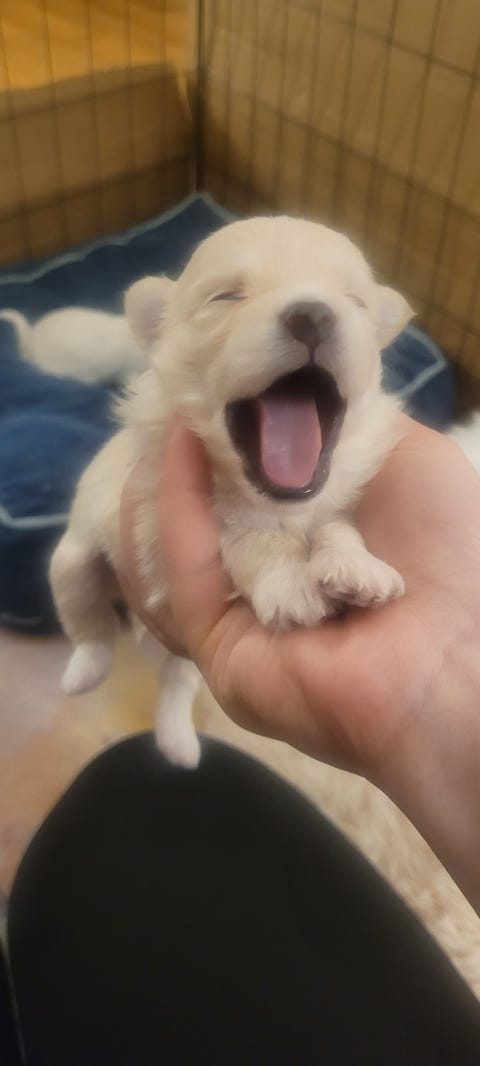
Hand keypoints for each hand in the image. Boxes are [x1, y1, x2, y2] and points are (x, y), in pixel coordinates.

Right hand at [120, 415, 479, 909]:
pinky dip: (176, 507)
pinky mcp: (218, 646)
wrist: (462, 658)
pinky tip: (178, 445)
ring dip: (165, 478)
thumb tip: (291, 393)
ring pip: (179, 544)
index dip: (229, 431)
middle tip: (172, 390)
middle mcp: (276, 578)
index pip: (253, 486)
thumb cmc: (452, 553)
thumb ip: (347, 426)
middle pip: (210, 513)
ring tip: (165, 412)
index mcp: (318, 542)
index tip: (210, 377)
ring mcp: (243, 614)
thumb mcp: (411, 459)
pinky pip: (186, 572)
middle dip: (189, 452)